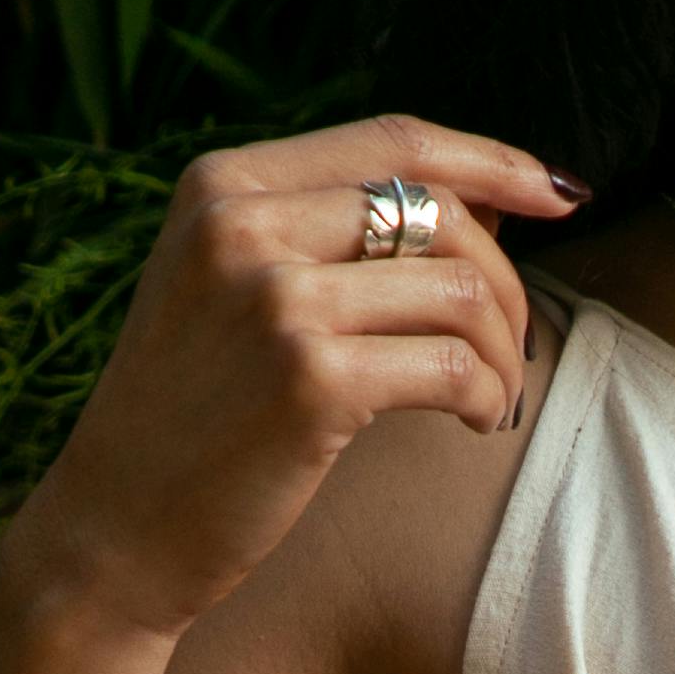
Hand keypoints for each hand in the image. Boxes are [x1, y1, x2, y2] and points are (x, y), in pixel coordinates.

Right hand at [10, 115, 584, 635]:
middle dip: (504, 278)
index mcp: (223, 186)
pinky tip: (474, 422)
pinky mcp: (309, 380)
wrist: (115, 532)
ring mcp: (273, 299)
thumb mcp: (230, 288)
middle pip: (438, 209)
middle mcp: (243, 225)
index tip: (559, 193)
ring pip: (460, 286)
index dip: (494, 161)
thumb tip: (489, 203)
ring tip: (490, 394)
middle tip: (510, 346)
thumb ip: (325, 234)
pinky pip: (453, 365)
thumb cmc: (195, 416)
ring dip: (502, 348)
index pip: (393, 142)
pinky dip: (487, 395)